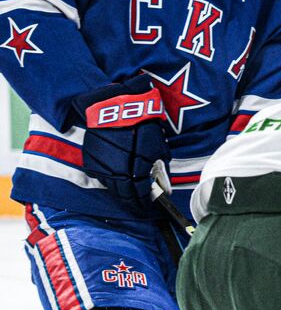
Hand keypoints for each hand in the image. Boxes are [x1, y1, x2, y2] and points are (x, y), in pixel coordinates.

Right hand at [71, 77, 170, 209]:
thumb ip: (158, 165)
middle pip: (123, 193)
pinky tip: (114, 181)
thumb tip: (161, 181)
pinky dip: (108, 180)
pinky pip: (99, 174)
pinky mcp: (90, 156)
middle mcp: (117, 169)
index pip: (140, 193)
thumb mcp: (157, 144)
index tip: (148, 205)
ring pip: (110, 185)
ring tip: (127, 195)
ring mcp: (102, 163)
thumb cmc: (141, 122)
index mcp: (136, 167)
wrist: (114, 104)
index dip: (145, 201)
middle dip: (132, 200)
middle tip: (137, 204)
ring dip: (119, 192)